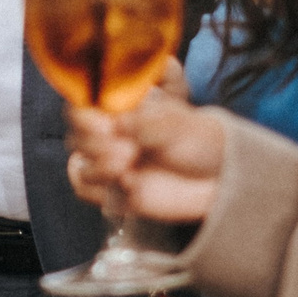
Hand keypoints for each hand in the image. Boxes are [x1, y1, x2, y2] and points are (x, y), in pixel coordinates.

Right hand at [66, 77, 224, 224]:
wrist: (220, 178)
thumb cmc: (200, 139)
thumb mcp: (178, 125)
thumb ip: (147, 124)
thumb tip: (118, 125)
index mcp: (122, 107)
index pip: (85, 103)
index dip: (87, 114)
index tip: (107, 125)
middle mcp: (110, 133)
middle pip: (77, 136)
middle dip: (95, 144)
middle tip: (128, 152)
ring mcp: (111, 163)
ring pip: (81, 166)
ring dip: (98, 169)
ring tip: (128, 172)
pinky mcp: (115, 191)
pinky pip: (88, 193)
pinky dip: (99, 193)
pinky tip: (129, 189)